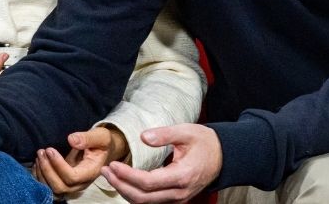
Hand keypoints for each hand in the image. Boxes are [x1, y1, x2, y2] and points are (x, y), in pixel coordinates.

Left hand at [33, 126, 128, 195]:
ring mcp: (72, 184)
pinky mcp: (64, 182)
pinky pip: (49, 187)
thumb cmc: (101, 142)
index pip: (72, 177)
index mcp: (91, 172)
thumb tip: (71, 140)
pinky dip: (40, 177)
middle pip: (61, 187)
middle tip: (41, 152)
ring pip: (53, 190)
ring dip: (42, 174)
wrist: (102, 150)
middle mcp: (81, 182)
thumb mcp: (100, 136)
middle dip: (47, 170)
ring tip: (39, 156)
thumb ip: (88, 138)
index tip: (50, 149)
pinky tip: (37, 163)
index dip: (58, 165)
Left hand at [100, 124, 221, 202]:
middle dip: (120, 185)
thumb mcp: (187, 132)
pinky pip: (151, 202)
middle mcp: (180, 192)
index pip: (148, 182)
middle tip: (104, 170)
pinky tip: (123, 182)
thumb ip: (164, 134)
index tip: (112, 164)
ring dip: (125, 191)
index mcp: (182, 176)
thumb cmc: (204, 143)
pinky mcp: (175, 199)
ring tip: (109, 175)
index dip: (127, 175)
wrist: (223, 157)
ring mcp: (178, 198)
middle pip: (143, 197)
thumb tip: (143, 137)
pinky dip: (135, 194)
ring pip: (146, 203)